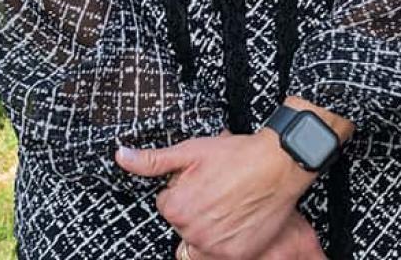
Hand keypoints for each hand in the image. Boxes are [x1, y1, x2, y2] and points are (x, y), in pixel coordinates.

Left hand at [118, 131, 313, 258]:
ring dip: (210, 227)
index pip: (169, 205)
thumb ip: (152, 160)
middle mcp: (192, 232)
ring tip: (229, 205)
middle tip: (219, 191)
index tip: (204, 180)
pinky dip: (227, 240)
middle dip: (196, 210)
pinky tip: (238, 219)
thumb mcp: (191, 151)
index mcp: (176, 208)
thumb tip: (121, 157)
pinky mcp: (237, 254)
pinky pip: (220, 252)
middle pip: (184, 224)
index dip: (186, 190)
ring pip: (201, 241)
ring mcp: (215, 246)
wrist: (279, 164)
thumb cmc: (236, 154)